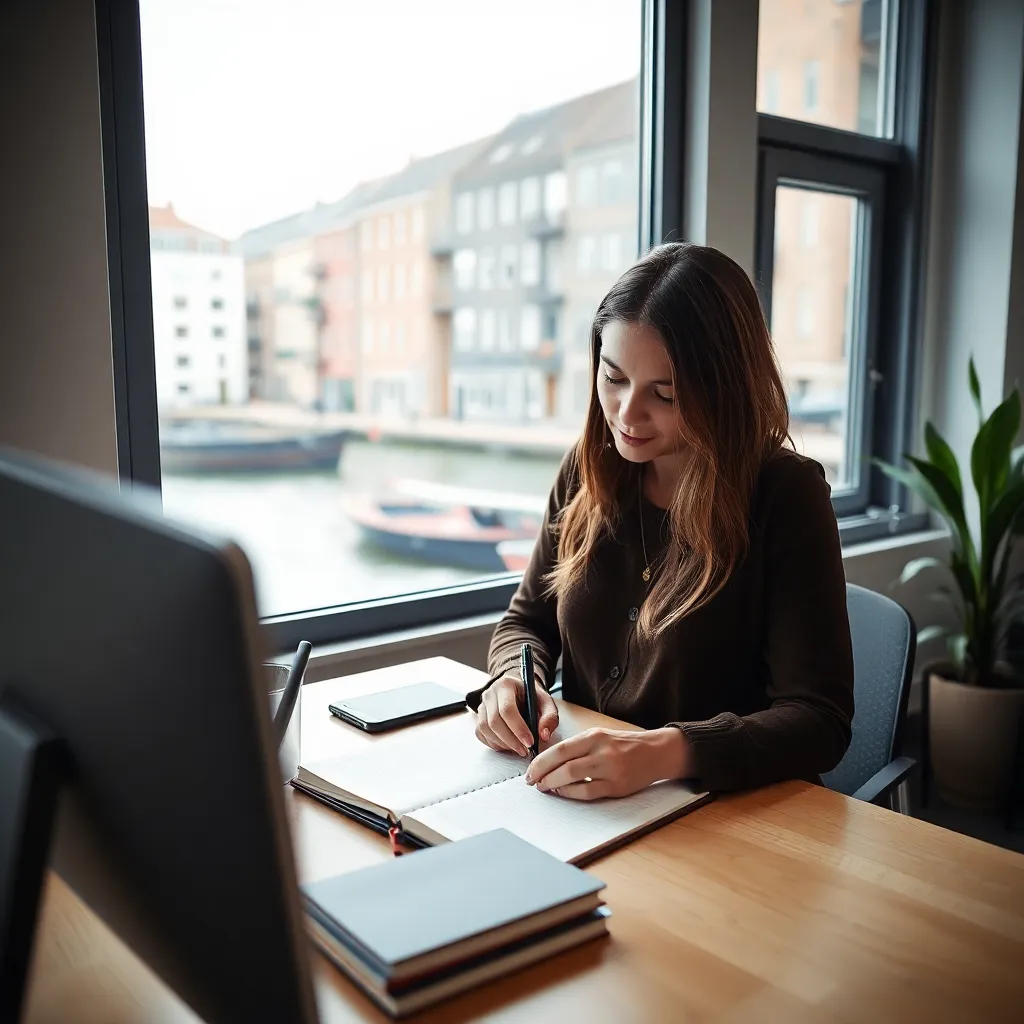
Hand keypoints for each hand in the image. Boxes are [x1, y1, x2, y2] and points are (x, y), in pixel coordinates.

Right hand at [474, 675, 558, 756]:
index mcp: (506, 685)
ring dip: (502, 744)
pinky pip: (481, 734)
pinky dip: (494, 744)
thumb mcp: (546, 701)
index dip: (518, 728)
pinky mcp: (479, 717)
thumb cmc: (531, 696)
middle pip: (494, 721)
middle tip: (525, 750)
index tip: (530, 742)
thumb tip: (544, 735)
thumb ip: (550, 717)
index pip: (507, 709)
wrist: (517, 689)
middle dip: (511, 740)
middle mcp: (490, 694)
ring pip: (485, 729)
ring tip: (518, 749)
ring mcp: (482, 706)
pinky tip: (508, 745)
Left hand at [524, 727, 692, 799]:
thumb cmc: (624, 744)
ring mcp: (610, 769)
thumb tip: (548, 762)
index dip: (541, 762)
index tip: (530, 770)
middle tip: (533, 782)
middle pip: (563, 765)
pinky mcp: (617, 786)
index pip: (560, 749)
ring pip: (573, 779)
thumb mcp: (601, 736)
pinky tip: (564, 792)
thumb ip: (578, 747)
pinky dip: (571, 794)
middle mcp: (601, 751)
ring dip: (554, 785)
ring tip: (545, 787)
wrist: (656, 752)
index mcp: (594, 736)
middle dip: (543, 775)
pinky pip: (588, 793)